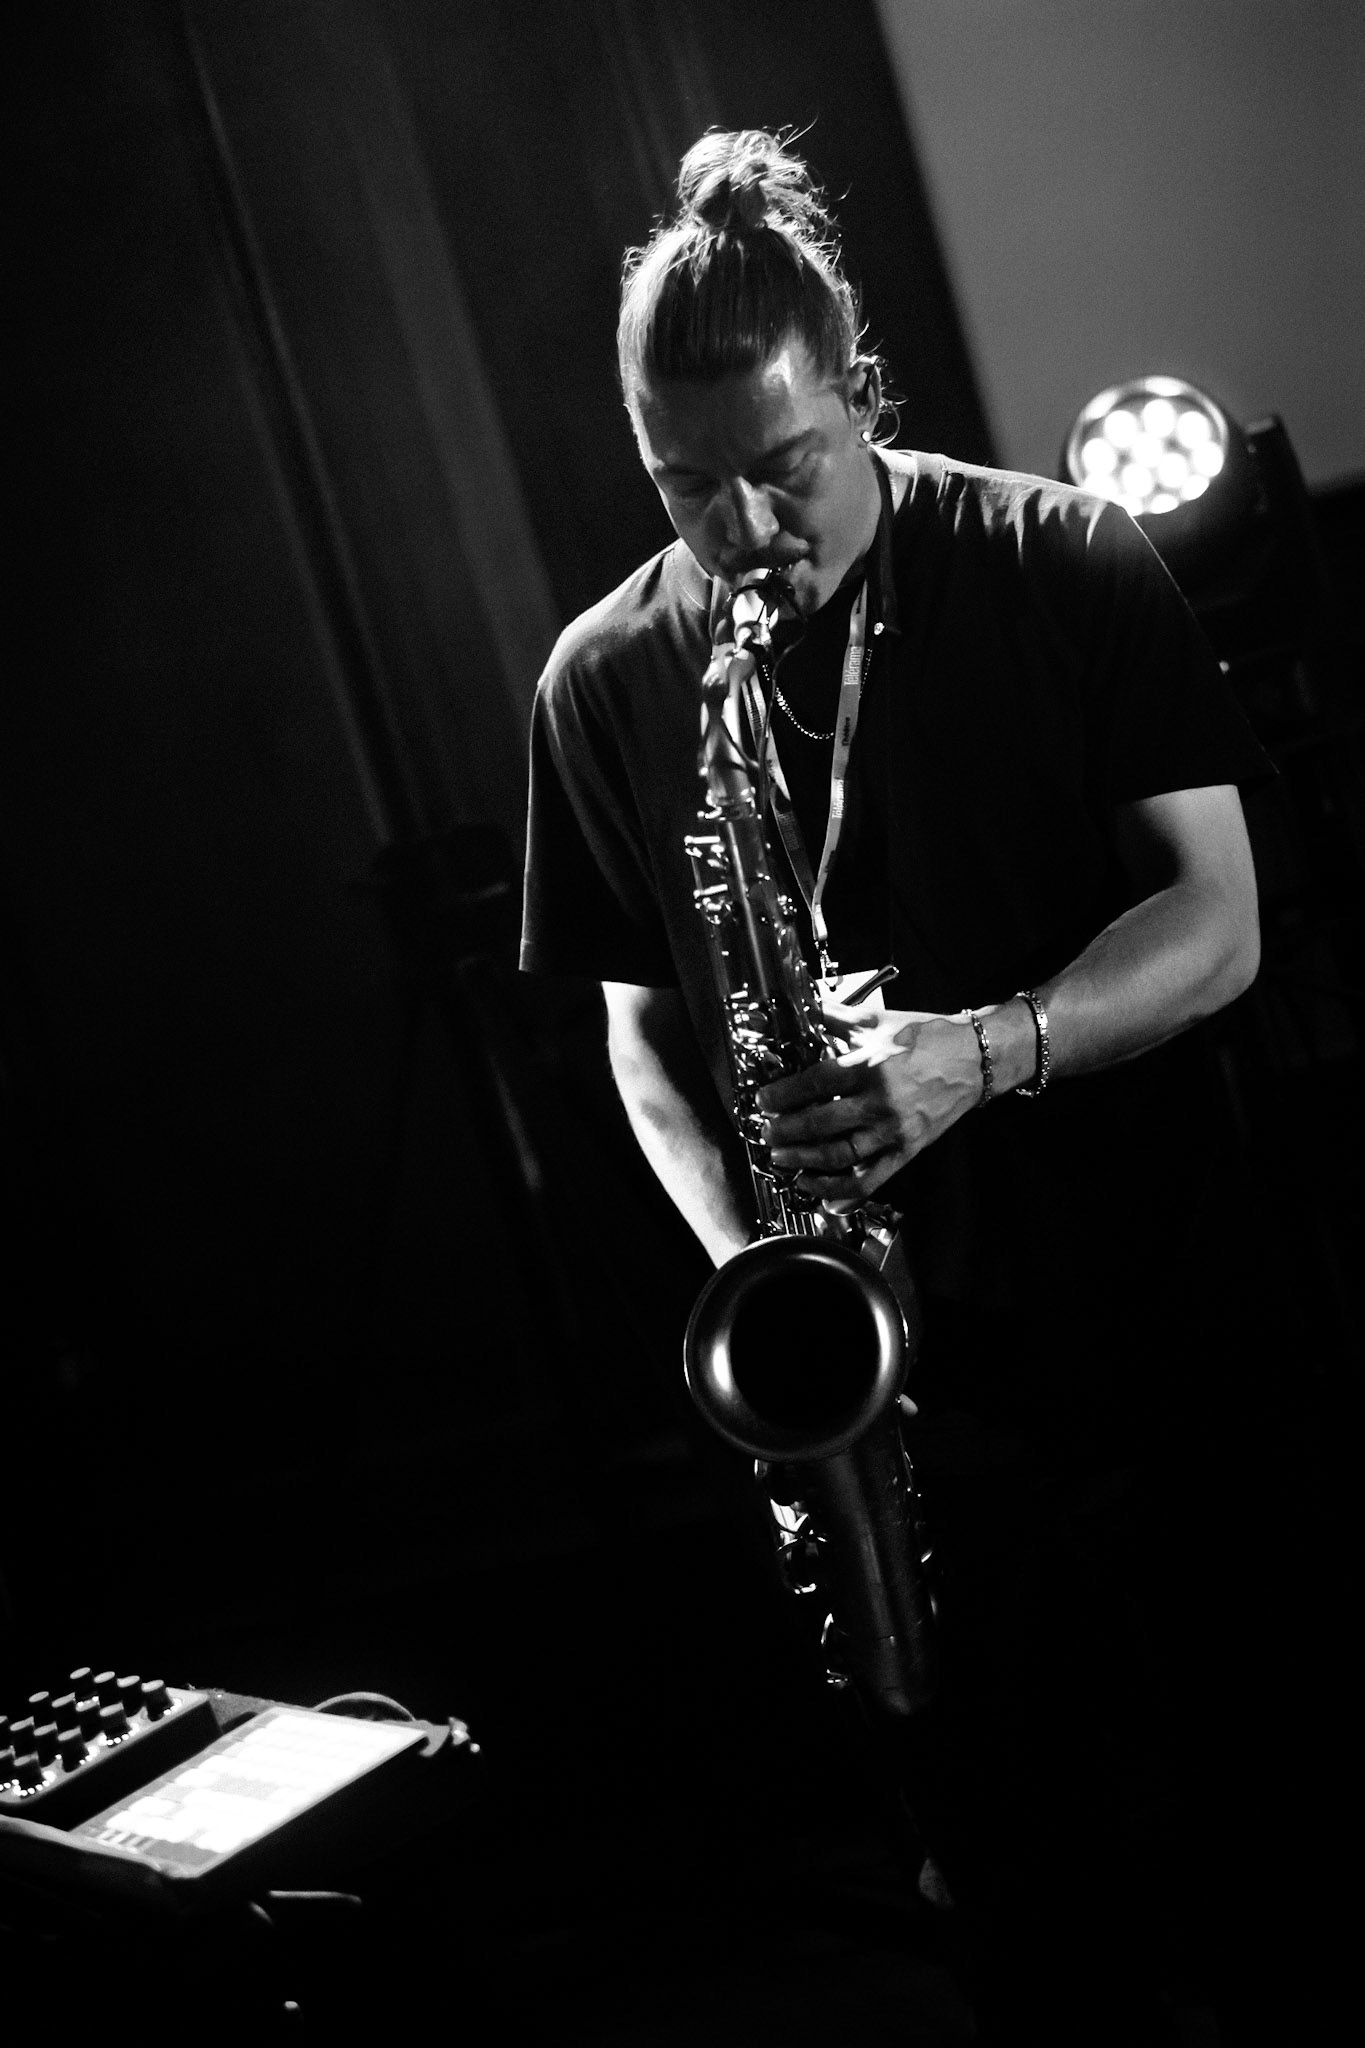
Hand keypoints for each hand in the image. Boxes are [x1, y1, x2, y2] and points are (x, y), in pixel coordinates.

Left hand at [756, 1002, 983, 1210]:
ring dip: (804, 1160)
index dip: (782, 1096)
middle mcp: (880, 1102)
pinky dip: (840, 1191)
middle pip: (820, 1123)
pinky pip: (870, 1180)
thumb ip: (837, 1019)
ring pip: (839, 1155)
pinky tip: (818, 1190)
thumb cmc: (928, 1037)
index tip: (764, 1101)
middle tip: (767, 1132)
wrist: (975, 1058)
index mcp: (869, 1065)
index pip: (813, 1084)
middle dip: (785, 1131)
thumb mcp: (878, 1020)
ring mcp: (894, 1130)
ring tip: (783, 1158)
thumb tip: (803, 1008)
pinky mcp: (907, 1150)